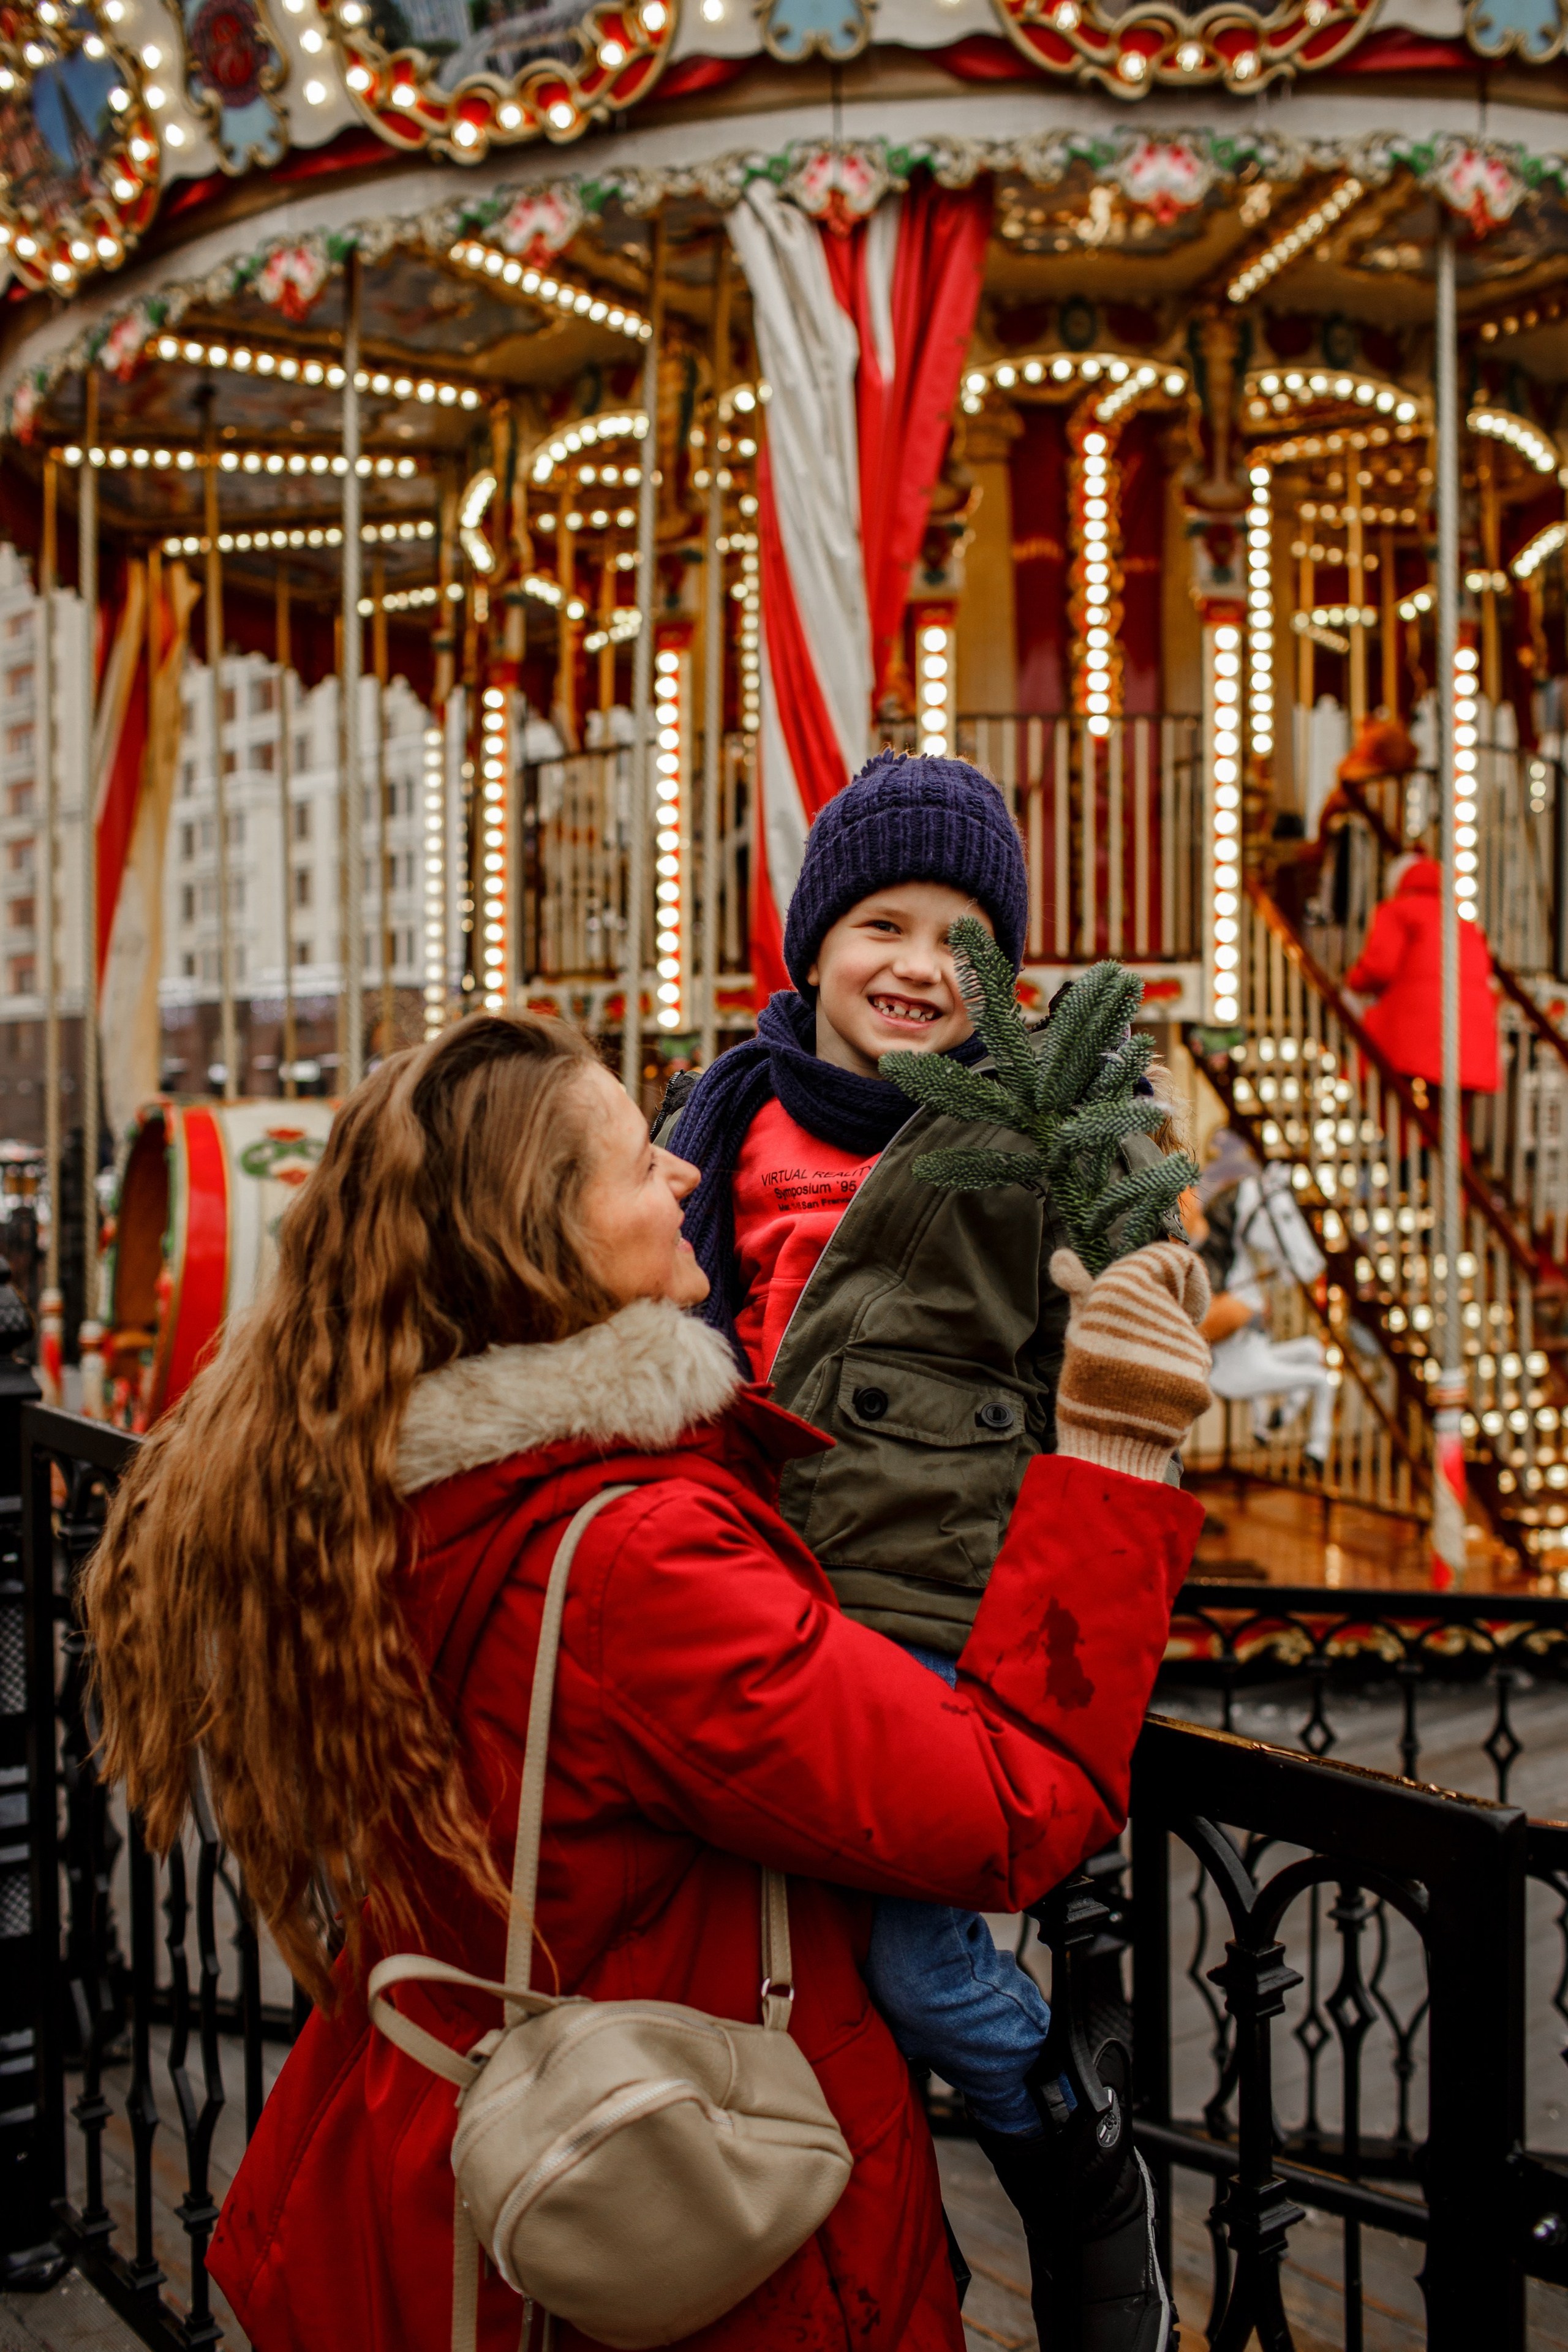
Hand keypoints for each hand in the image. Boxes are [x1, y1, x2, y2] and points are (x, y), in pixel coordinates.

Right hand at [1050, 1242, 1212, 1481]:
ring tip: (1136, 1382)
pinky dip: (1177, 1383)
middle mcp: (1162, 1312)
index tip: (1167, 1291)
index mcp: (1128, 1291)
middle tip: (1130, 1352)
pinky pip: (1194, 1372)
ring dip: (1167, 1356)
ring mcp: (1185, 1347)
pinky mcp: (1201, 1378)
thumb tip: (1062, 1255)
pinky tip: (1153, 1400)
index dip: (1178, 1272)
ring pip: (1186, 1340)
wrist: (1102, 1448)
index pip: (1175, 1260)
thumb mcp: (1080, 1332)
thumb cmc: (1085, 1385)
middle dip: (1161, 1325)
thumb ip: (1081, 1290)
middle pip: (1179, 1307)